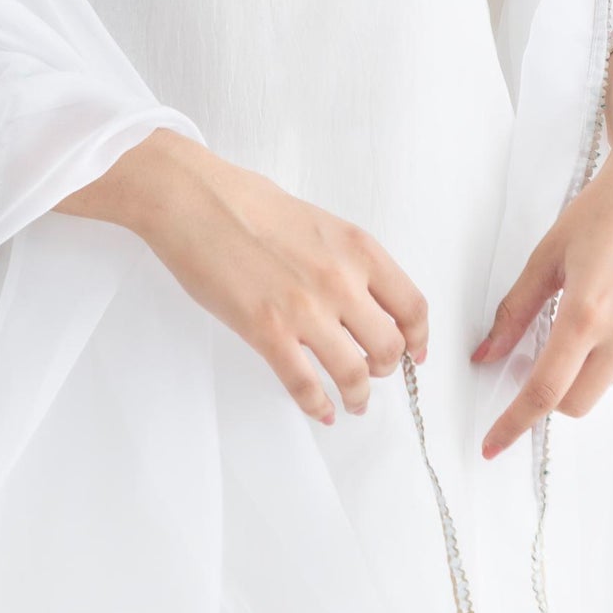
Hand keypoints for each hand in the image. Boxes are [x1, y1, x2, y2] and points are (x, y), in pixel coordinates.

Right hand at [60, 126, 428, 427]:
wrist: (193, 201)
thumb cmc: (247, 202)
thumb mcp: (318, 222)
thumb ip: (346, 260)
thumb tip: (362, 297)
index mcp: (358, 248)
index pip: (412, 306)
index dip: (418, 338)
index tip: (415, 353)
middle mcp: (341, 281)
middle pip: (389, 346)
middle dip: (385, 369)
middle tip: (373, 374)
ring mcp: (305, 309)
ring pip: (354, 373)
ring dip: (358, 396)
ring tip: (353, 403)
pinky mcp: (267, 332)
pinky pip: (304, 384)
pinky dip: (317, 405)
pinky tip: (320, 410)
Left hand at [470, 26, 612, 458]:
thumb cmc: (602, 211)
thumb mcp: (547, 257)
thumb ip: (514, 313)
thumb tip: (484, 357)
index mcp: (587, 312)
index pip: (544, 391)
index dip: (514, 423)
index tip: (493, 445)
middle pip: (576, 403)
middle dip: (553, 392)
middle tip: (548, 350)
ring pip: (609, 385)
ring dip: (591, 367)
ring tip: (597, 308)